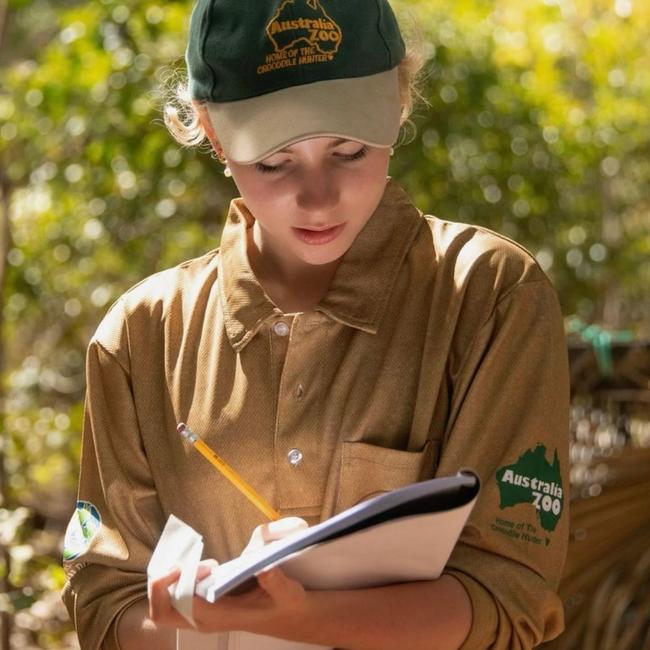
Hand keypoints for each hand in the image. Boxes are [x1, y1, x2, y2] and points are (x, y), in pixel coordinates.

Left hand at [148, 517, 309, 633]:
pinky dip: (173, 580)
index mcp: (222, 617)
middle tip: (183, 563)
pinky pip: (173, 598)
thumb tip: (264, 569)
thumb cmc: (286, 604)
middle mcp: (205, 619)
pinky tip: (195, 563)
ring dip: (167, 581)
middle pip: (161, 613)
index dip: (186, 583)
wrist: (287, 616)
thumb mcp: (289, 593)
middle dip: (160, 586)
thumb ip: (277, 583)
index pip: (185, 606)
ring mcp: (200, 615)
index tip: (208, 565)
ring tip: (193, 560)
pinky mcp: (202, 607)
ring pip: (163, 606)